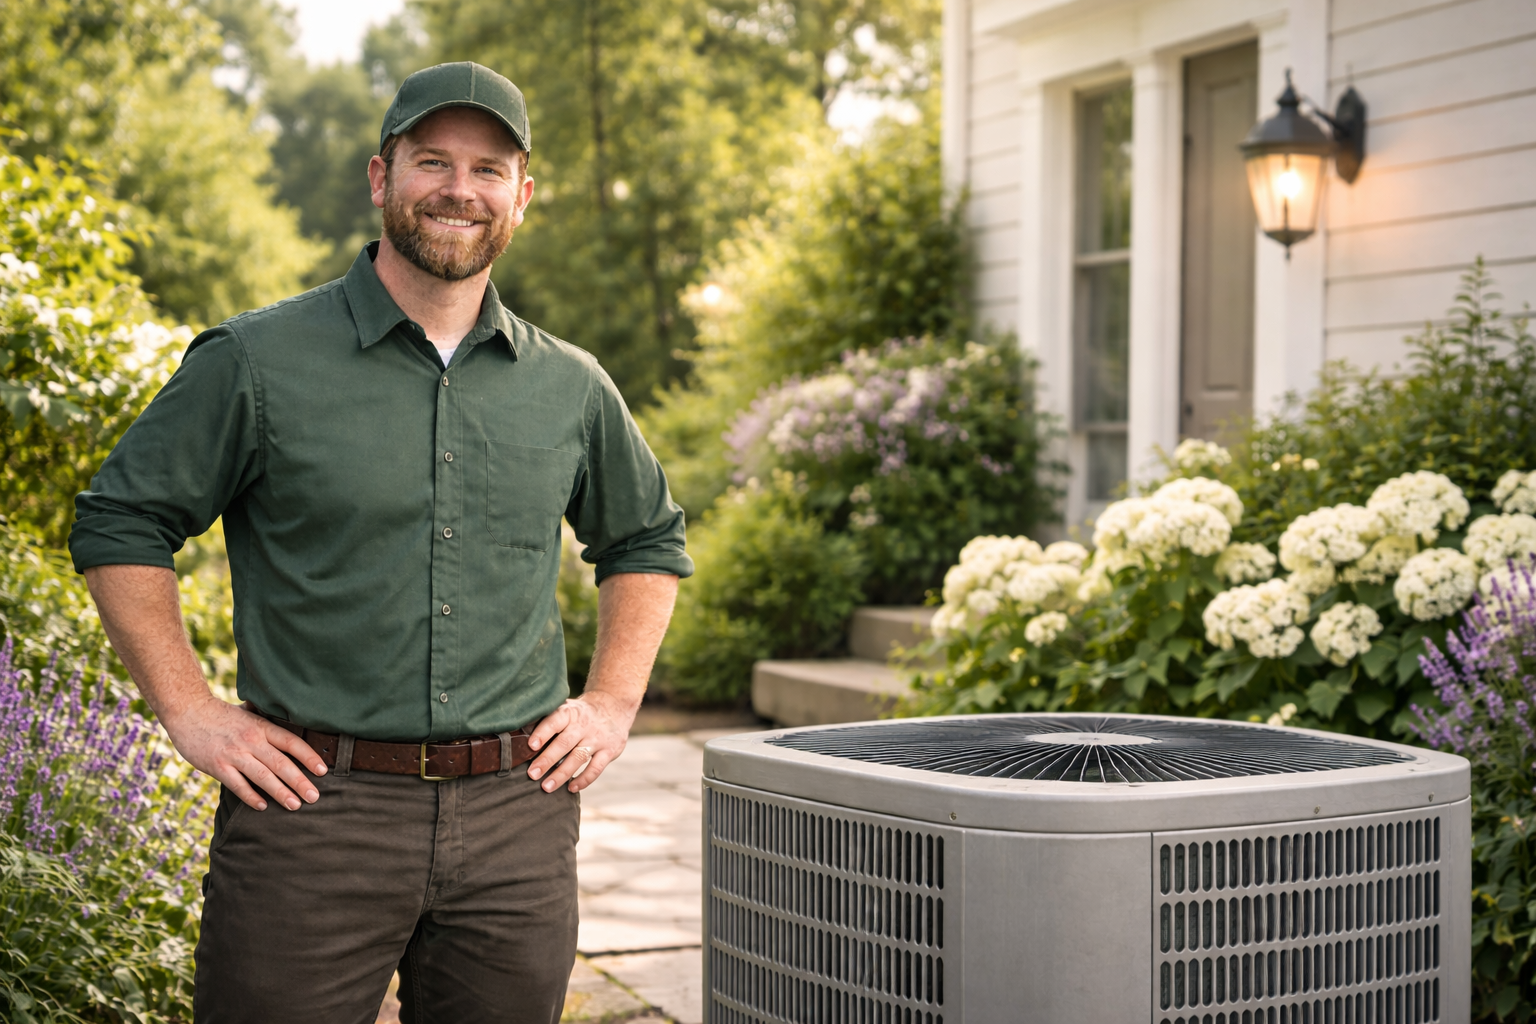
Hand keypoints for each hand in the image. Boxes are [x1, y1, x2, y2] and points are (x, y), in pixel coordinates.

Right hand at [162, 696, 326, 810]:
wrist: (188, 711)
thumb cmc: (220, 715)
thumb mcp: (247, 712)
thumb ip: (265, 720)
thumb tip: (288, 718)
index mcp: (262, 727)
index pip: (291, 743)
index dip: (309, 757)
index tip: (322, 770)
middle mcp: (251, 741)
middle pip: (281, 763)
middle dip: (300, 781)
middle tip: (314, 797)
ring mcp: (234, 754)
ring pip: (262, 776)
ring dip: (280, 792)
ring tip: (295, 805)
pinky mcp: (217, 766)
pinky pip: (237, 784)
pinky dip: (250, 796)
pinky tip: (262, 806)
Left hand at [524, 690, 638, 792]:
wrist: (614, 706)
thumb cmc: (579, 713)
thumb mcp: (566, 708)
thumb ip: (547, 720)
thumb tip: (518, 734)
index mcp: (570, 712)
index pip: (555, 721)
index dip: (543, 733)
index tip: (530, 746)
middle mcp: (584, 725)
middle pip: (564, 743)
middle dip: (547, 760)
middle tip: (532, 774)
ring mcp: (598, 738)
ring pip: (578, 758)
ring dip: (562, 774)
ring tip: (546, 787)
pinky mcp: (609, 751)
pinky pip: (596, 768)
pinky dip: (584, 780)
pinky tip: (571, 788)